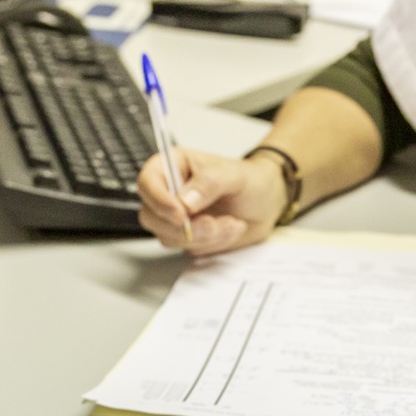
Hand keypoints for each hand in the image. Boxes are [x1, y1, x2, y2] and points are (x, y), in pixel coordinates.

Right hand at [136, 145, 288, 255]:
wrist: (267, 203)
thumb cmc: (251, 181)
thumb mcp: (234, 175)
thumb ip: (209, 183)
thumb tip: (185, 200)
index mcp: (174, 166)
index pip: (147, 182)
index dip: (159, 200)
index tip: (181, 214)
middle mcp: (170, 193)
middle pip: (151, 216)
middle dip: (183, 227)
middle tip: (213, 224)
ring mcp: (176, 218)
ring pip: (169, 236)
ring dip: (203, 236)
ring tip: (230, 222)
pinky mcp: (187, 237)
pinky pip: (188, 248)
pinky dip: (212, 243)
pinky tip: (229, 229)